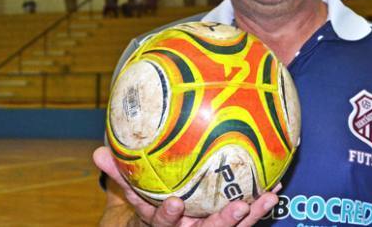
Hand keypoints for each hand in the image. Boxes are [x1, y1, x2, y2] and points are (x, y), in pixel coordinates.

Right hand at [93, 146, 279, 226]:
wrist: (174, 219)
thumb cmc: (153, 201)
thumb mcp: (135, 190)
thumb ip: (120, 174)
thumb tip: (96, 151)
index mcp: (164, 223)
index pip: (162, 223)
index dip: (168, 215)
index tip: (176, 203)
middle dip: (222, 222)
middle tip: (238, 207)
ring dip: (251, 215)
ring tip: (267, 197)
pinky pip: (246, 221)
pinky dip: (260, 206)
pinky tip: (275, 190)